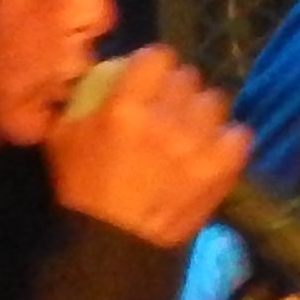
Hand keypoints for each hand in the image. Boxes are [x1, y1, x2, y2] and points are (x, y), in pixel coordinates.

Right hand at [46, 48, 247, 248]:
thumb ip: (77, 100)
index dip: (154, 63)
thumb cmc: (81, 190)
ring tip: (191, 128)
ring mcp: (197, 144)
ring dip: (202, 111)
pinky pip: (239, 134)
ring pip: (215, 101)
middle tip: (167, 107)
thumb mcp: (61, 138)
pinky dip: (226, 139)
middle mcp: (165, 118)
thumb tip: (95, 74)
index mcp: (124, 107)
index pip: (158, 55)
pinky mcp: (220, 168)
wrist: (113, 243)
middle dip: (177, 88)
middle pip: (189, 76)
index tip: (149, 76)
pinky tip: (211, 148)